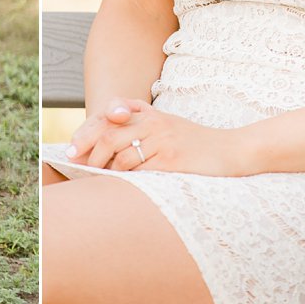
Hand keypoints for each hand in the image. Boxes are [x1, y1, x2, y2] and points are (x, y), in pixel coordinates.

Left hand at [65, 98, 242, 175]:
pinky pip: (141, 173)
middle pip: (109, 135)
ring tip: (100, 182)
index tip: (72, 149)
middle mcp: (155, 124)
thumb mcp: (168, 125)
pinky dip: (127, 182)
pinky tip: (122, 189)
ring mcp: (163, 141)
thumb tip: (105, 145)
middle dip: (89, 154)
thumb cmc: (196, 143)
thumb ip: (141, 126)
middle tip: (78, 167)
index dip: (87, 132)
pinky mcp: (173, 161)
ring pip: (122, 157)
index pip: (110, 116)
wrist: (232, 151)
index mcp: (151, 114)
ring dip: (106, 172)